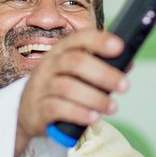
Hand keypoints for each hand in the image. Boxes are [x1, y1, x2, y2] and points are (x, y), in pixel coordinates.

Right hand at [16, 30, 127, 156]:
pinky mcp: (38, 109)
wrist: (27, 113)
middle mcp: (49, 66)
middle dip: (103, 73)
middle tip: (124, 86)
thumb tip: (128, 63)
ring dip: (95, 98)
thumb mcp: (76, 75)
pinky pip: (57, 108)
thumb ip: (101, 68)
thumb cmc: (59, 89)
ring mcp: (41, 87)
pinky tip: (93, 117)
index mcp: (60, 52)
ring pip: (68, 87)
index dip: (99, 41)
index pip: (79, 38)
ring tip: (112, 107)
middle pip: (75, 62)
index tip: (119, 47)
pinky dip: (79, 113)